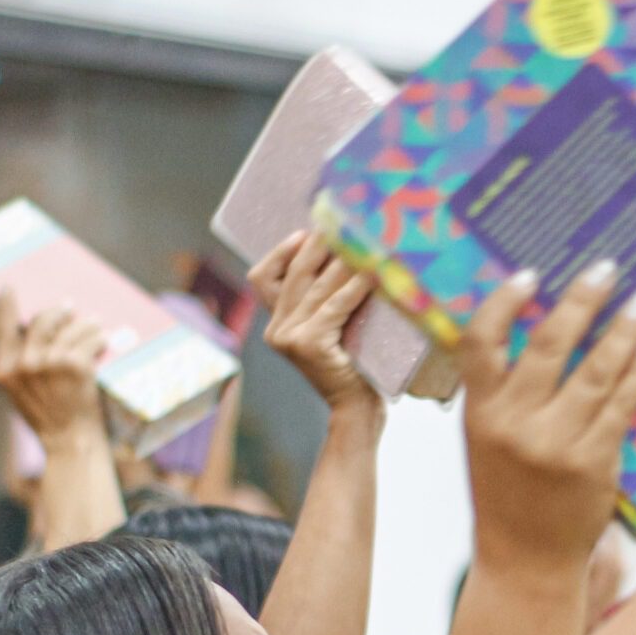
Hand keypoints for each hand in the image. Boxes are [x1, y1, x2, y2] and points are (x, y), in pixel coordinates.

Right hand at [0, 293, 106, 444]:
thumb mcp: (19, 394)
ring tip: (94, 323)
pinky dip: (99, 337)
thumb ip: (20, 366)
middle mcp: (25, 364)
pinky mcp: (76, 366)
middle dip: (59, 312)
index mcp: (5, 370)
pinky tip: (104, 337)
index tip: (9, 288)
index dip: (7, 306)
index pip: (3, 329)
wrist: (69, 442)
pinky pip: (90, 340)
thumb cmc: (47, 418)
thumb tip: (33, 331)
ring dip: (85, 323)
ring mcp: (51, 364)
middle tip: (69, 308)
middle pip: (43, 321)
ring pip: (70, 327)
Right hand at [254, 230, 380, 414]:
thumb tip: (342, 255)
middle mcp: (276, 331)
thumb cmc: (353, 368)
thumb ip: (325, 303)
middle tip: (339, 224)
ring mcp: (289, 338)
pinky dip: (354, 287)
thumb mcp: (332, 331)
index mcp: (277, 326)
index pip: (263, 278)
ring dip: (341, 262)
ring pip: (315, 287)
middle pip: (291, 275)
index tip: (304, 232)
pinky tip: (372, 274)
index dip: (280, 252)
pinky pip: (335, 305)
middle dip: (315, 247)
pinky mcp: (308, 344)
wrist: (356, 411)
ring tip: (363, 242)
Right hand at [458, 264, 635, 577]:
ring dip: (623, 329)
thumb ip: (503, 396)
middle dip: (582, 300)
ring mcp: (557, 444)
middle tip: (607, 268)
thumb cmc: (506, 498)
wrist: (525, 563)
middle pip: (550, 345)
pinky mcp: (595, 462)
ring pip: (596, 370)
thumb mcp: (486, 443)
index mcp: (479, 414)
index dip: (503, 303)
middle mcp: (515, 424)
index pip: (480, 342)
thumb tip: (540, 333)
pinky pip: (623, 404)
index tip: (529, 275)